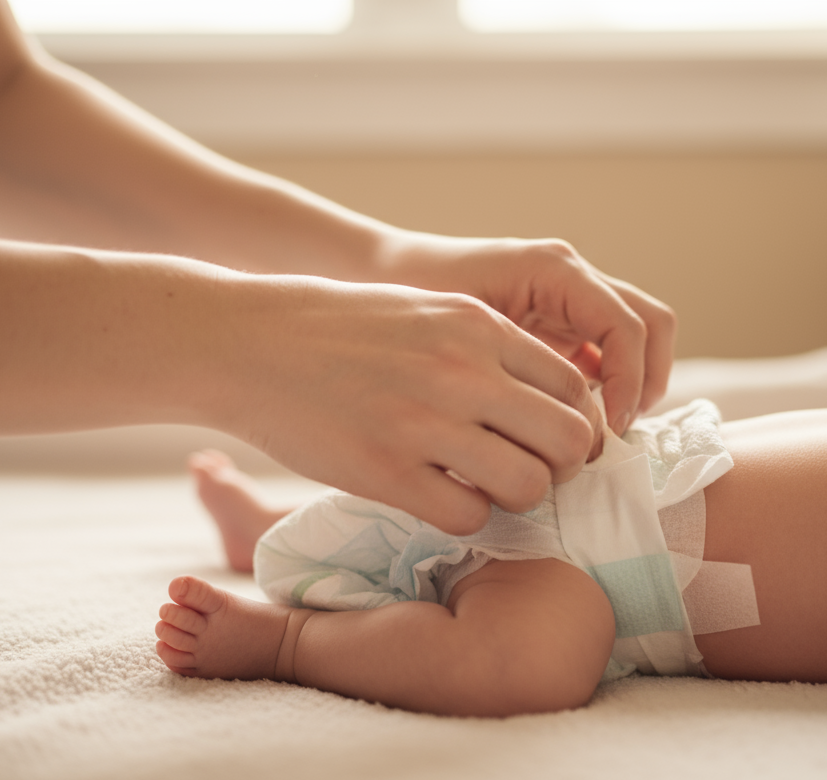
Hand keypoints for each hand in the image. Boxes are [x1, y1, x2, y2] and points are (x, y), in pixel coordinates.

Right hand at [205, 275, 603, 535]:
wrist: (251, 342)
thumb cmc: (339, 327)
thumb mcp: (426, 309)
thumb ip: (486, 346)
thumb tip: (544, 397)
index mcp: (477, 326)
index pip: (574, 387)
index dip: (575, 423)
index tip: (551, 440)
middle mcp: (461, 371)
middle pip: (567, 440)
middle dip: (560, 467)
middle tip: (529, 471)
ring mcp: (423, 422)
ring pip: (527, 485)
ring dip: (515, 497)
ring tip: (484, 488)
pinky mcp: (384, 471)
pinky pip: (467, 516)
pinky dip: (464, 517)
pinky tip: (438, 498)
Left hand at [374, 233, 675, 434]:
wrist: (380, 272)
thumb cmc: (411, 293)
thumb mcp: (459, 330)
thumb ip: (507, 367)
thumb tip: (552, 428)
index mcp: (553, 270)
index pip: (627, 325)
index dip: (630, 382)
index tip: (608, 430)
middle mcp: (570, 278)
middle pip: (651, 324)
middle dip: (646, 382)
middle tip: (614, 436)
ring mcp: (567, 298)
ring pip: (636, 338)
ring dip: (631, 387)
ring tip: (598, 436)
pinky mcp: (556, 322)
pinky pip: (603, 352)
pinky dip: (605, 387)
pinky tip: (569, 424)